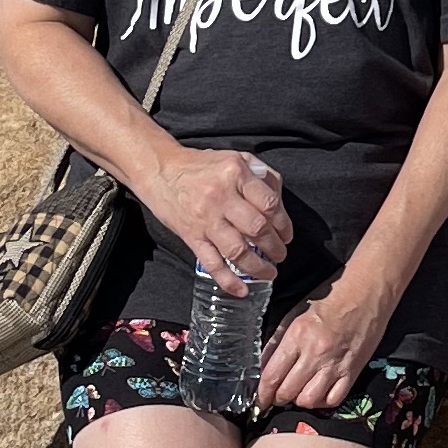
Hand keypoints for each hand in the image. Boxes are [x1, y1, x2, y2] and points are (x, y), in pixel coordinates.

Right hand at [153, 146, 290, 295]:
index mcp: (235, 173)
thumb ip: (261, 176)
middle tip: (280, 254)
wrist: (160, 171)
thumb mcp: (236, 158)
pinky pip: (212, 263)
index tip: (287, 234)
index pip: (269, 204)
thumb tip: (279, 203)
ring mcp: (205, 219)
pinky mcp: (191, 236)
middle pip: (257, 228)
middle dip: (275, 247)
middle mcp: (221, 196)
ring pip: (238, 250)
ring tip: (268, 272)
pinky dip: (228, 280)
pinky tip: (241, 289)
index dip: (284, 224)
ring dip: (258, 266)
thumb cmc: (200, 166)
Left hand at [260, 270, 398, 412]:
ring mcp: (335, 364)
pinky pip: (333, 399)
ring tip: (298, 392)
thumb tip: (263, 367)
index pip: (272, 375)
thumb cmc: (329, 299)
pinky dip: (322, 402)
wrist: (365, 293)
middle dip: (278, 398)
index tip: (260, 399)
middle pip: (288, 391)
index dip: (262, 393)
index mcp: (297, 336)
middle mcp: (315, 353)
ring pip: (309, 400)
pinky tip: (319, 393)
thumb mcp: (295, 314)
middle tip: (277, 395)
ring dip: (299, 400)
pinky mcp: (353, 371)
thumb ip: (277, 341)